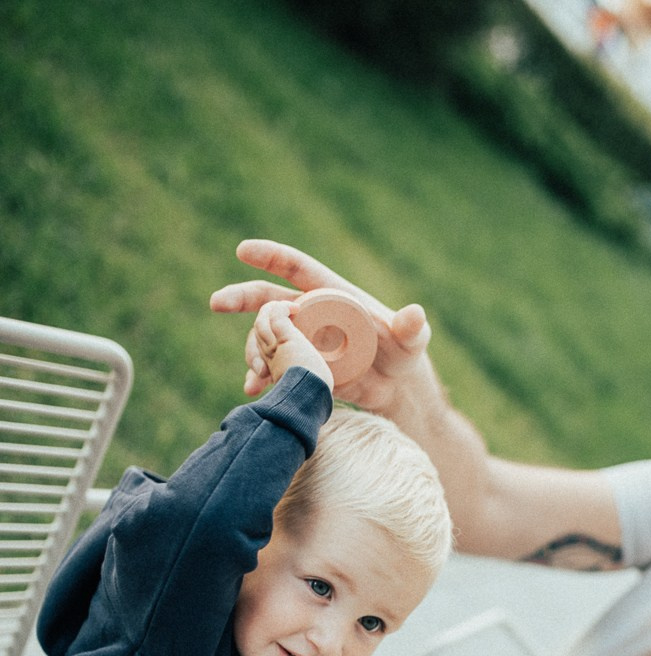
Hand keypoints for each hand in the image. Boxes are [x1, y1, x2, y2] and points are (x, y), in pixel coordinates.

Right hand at [211, 239, 430, 403]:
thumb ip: (412, 328)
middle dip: (241, 298)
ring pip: (266, 336)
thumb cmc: (404, 353)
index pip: (296, 268)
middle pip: (268, 300)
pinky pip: (272, 367)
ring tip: (255, 370)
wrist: (394, 387)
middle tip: (216, 302)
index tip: (243, 250)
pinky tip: (252, 390)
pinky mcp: (298, 365)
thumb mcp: (411, 341)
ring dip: (254, 349)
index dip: (270, 257)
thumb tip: (414, 314)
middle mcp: (309, 313)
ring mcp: (300, 339)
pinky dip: (260, 377)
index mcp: (330, 294)